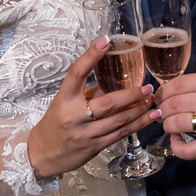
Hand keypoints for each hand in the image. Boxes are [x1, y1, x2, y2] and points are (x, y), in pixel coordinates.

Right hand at [27, 36, 161, 178]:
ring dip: (139, 110)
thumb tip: (119, 79)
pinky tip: (150, 117)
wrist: (43, 153)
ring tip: (152, 101)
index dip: (90, 56)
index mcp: (64, 98)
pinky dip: (138, 124)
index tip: (106, 41)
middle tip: (147, 87)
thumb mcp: (67, 102)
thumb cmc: (57, 122)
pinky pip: (120, 134)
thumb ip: (90, 92)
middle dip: (132, 95)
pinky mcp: (94, 147)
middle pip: (108, 103)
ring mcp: (85, 133)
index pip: (77, 73)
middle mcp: (74, 115)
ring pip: (118, 120)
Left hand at [154, 71, 195, 159]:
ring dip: (167, 125)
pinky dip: (176, 147)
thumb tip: (172, 89)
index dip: (163, 92)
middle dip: (162, 109)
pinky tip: (176, 141)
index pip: (177, 85)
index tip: (160, 97)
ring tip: (170, 125)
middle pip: (174, 104)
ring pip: (175, 123)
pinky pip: (188, 150)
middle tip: (162, 112)